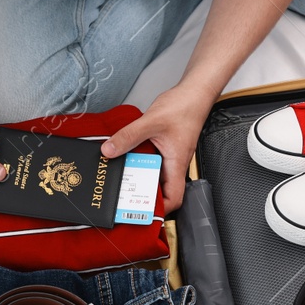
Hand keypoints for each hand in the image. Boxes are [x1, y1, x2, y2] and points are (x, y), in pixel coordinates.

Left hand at [100, 84, 213, 212]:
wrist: (194, 92)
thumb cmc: (184, 107)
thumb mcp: (151, 122)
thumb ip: (128, 136)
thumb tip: (109, 150)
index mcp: (177, 164)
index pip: (175, 198)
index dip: (161, 210)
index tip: (142, 211)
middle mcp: (175, 163)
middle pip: (162, 189)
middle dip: (144, 195)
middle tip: (124, 196)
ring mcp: (171, 155)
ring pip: (155, 175)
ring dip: (140, 177)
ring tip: (122, 178)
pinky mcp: (166, 147)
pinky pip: (152, 161)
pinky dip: (140, 162)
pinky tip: (128, 156)